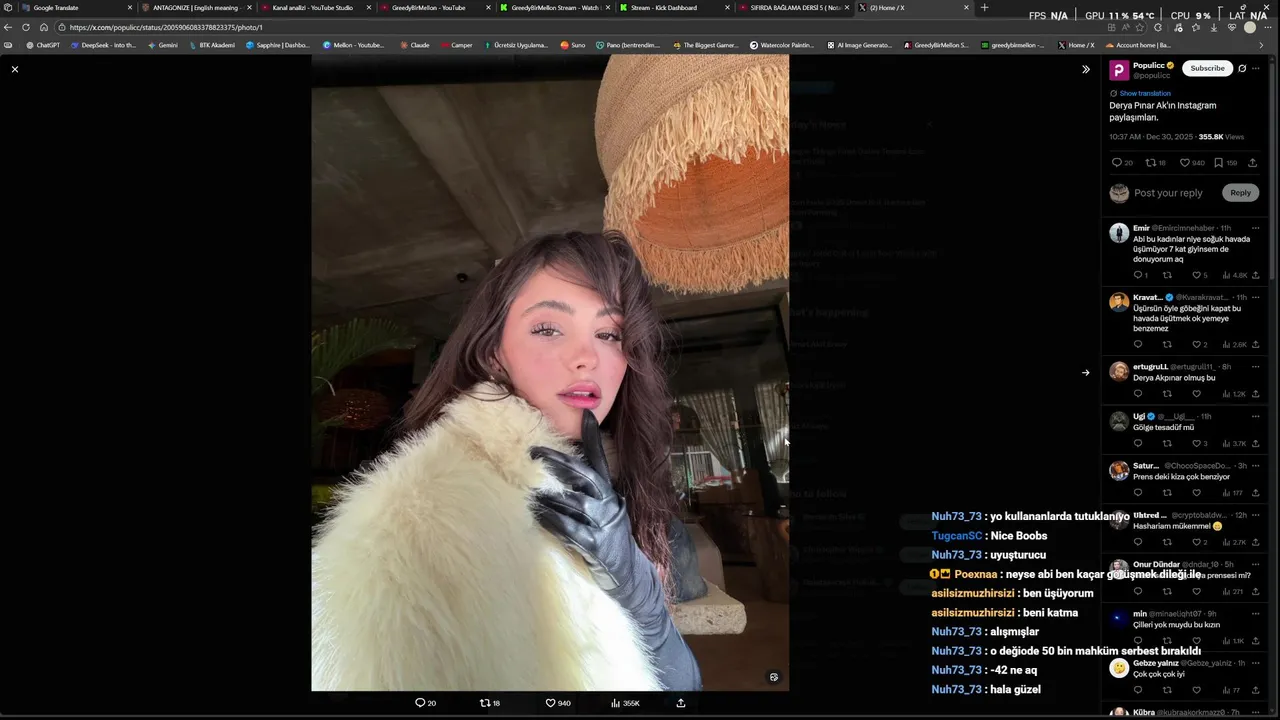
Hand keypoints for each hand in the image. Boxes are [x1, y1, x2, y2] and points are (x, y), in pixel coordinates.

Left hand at [529, 409, 641, 592]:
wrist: (631, 577)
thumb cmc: (611, 542)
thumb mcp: (605, 512)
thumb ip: (588, 494)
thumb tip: (563, 475)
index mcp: (610, 493)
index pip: (601, 460)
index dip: (594, 438)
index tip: (586, 414)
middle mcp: (608, 504)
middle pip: (583, 475)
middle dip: (558, 463)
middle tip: (534, 451)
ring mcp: (604, 525)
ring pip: (574, 502)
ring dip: (549, 493)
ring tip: (526, 484)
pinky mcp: (596, 546)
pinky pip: (571, 530)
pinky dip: (553, 521)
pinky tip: (536, 514)